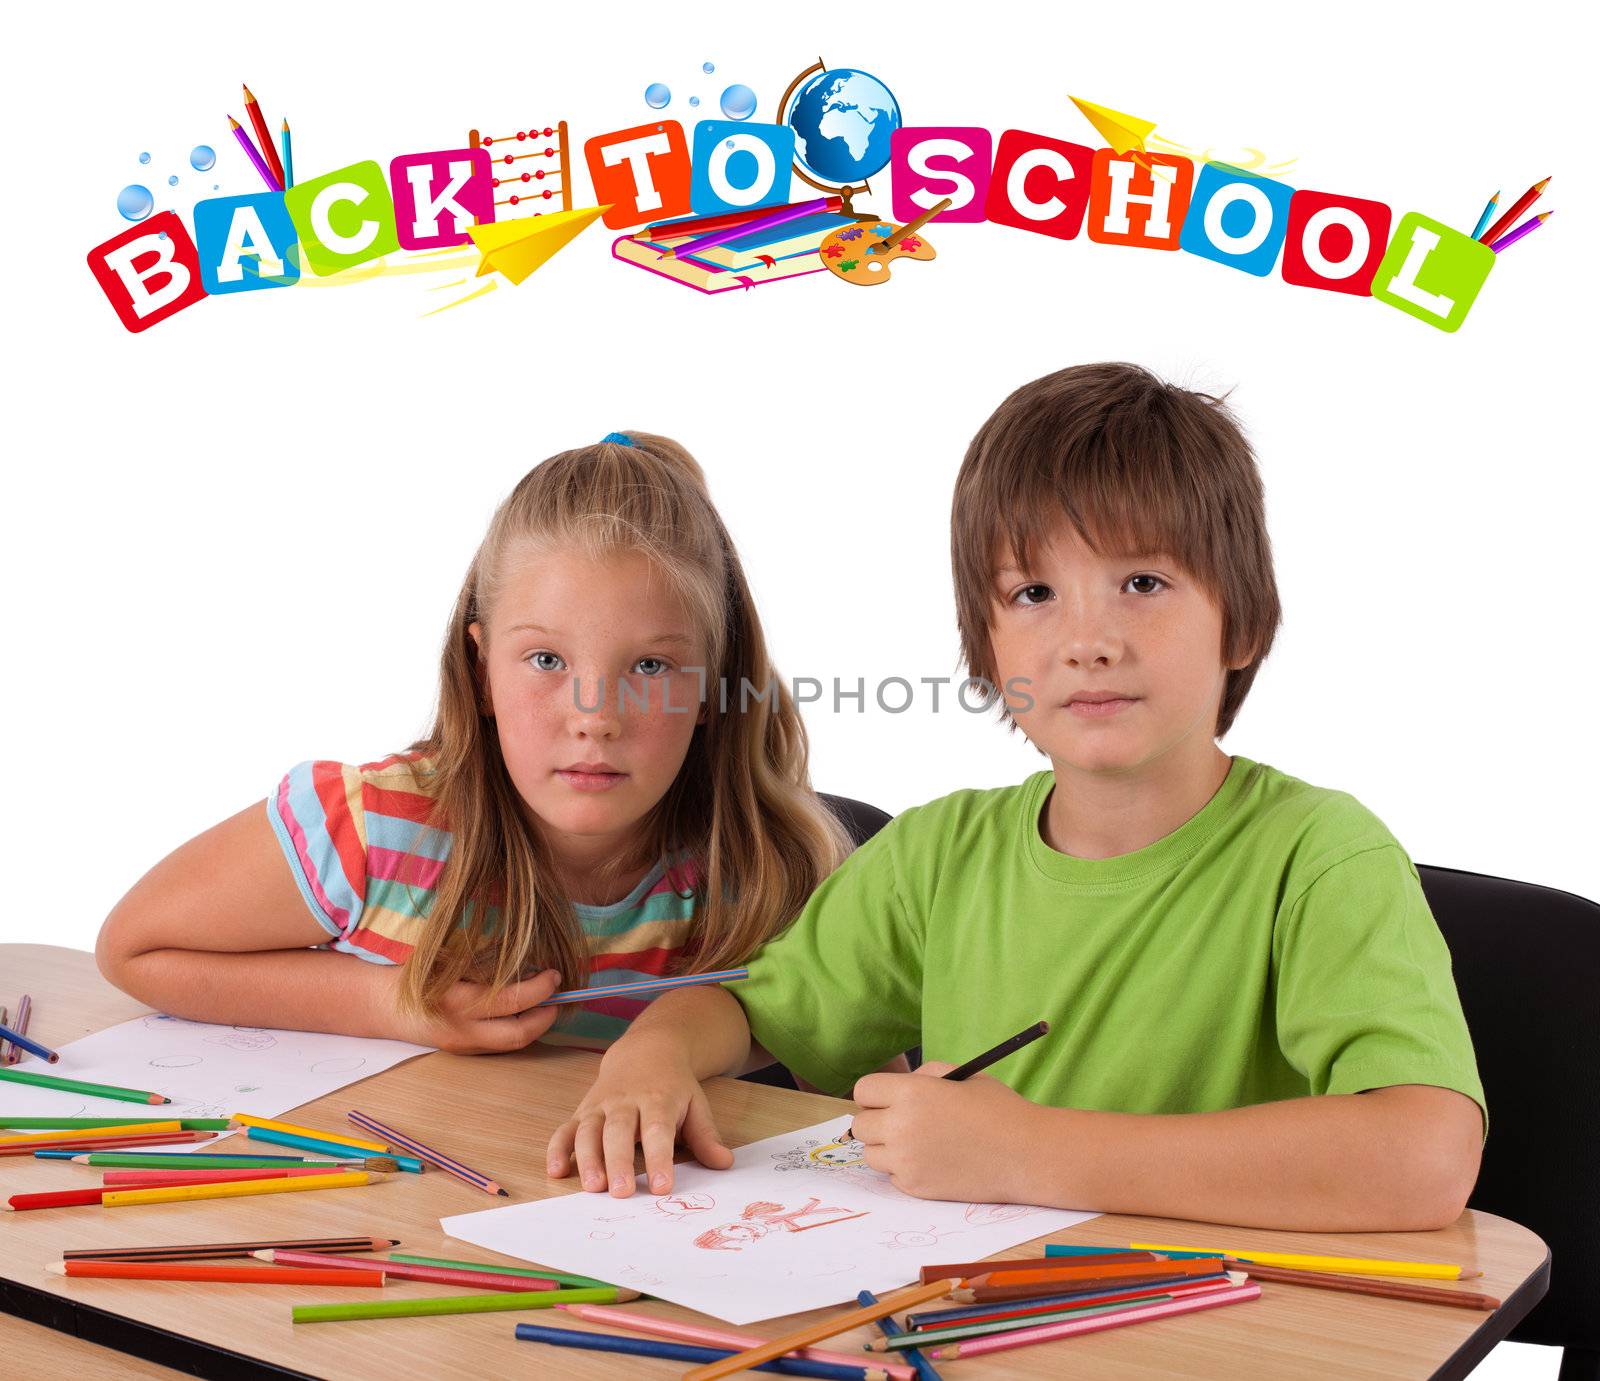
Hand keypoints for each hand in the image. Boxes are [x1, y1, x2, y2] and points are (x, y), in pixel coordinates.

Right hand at [382, 969, 563, 1053]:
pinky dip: (517, 1029)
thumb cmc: (417, 974)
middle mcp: (463, 1030)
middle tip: (559, 996)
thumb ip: (485, 965)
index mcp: (458, 1001)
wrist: (383, 1005)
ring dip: (535, 1024)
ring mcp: (463, 1046)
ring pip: (512, 1043)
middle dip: (547, 1016)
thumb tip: (528, 964)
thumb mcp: (449, 961)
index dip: (540, 989)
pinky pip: (499, 1044)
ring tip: (546, 1003)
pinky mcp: (463, 1052)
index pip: (512, 1000)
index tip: (554, 974)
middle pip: (519, 1034)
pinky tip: (524, 1012)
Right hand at [546, 1034, 733, 1196]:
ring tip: (593, 1187)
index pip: (658, 1130)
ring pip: (589, 1130)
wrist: (646, 1049)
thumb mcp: (695, 1103)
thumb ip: (706, 1136)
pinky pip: (565, 1129)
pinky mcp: (582, 1111)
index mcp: (658, 1099)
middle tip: (621, 1192)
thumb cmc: (673, 1086)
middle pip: (619, 1131)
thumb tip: (724, 1164)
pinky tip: (557, 1171)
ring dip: (588, 1158)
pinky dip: (557, 1149)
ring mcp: (601, 1105)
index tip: (663, 1187)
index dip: (659, 1159)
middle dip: (619, 1162)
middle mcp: (626, 1101)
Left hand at [851, 1061, 1044, 1202]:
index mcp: (911, 1093)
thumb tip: (897, 1087)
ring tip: (918, 1143)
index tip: (888, 1099)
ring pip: (871, 1154)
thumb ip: (924, 1076)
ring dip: (887, 1148)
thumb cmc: (998, 1110)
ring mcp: (906, 1160)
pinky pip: (892, 1176)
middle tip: (902, 1122)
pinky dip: (904, 1170)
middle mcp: (901, 1126)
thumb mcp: (961, 1076)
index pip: (863, 1090)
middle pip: (860, 1126)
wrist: (1026, 1155)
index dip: (875, 1094)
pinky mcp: (915, 1187)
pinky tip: (932, 1161)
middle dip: (877, 1121)